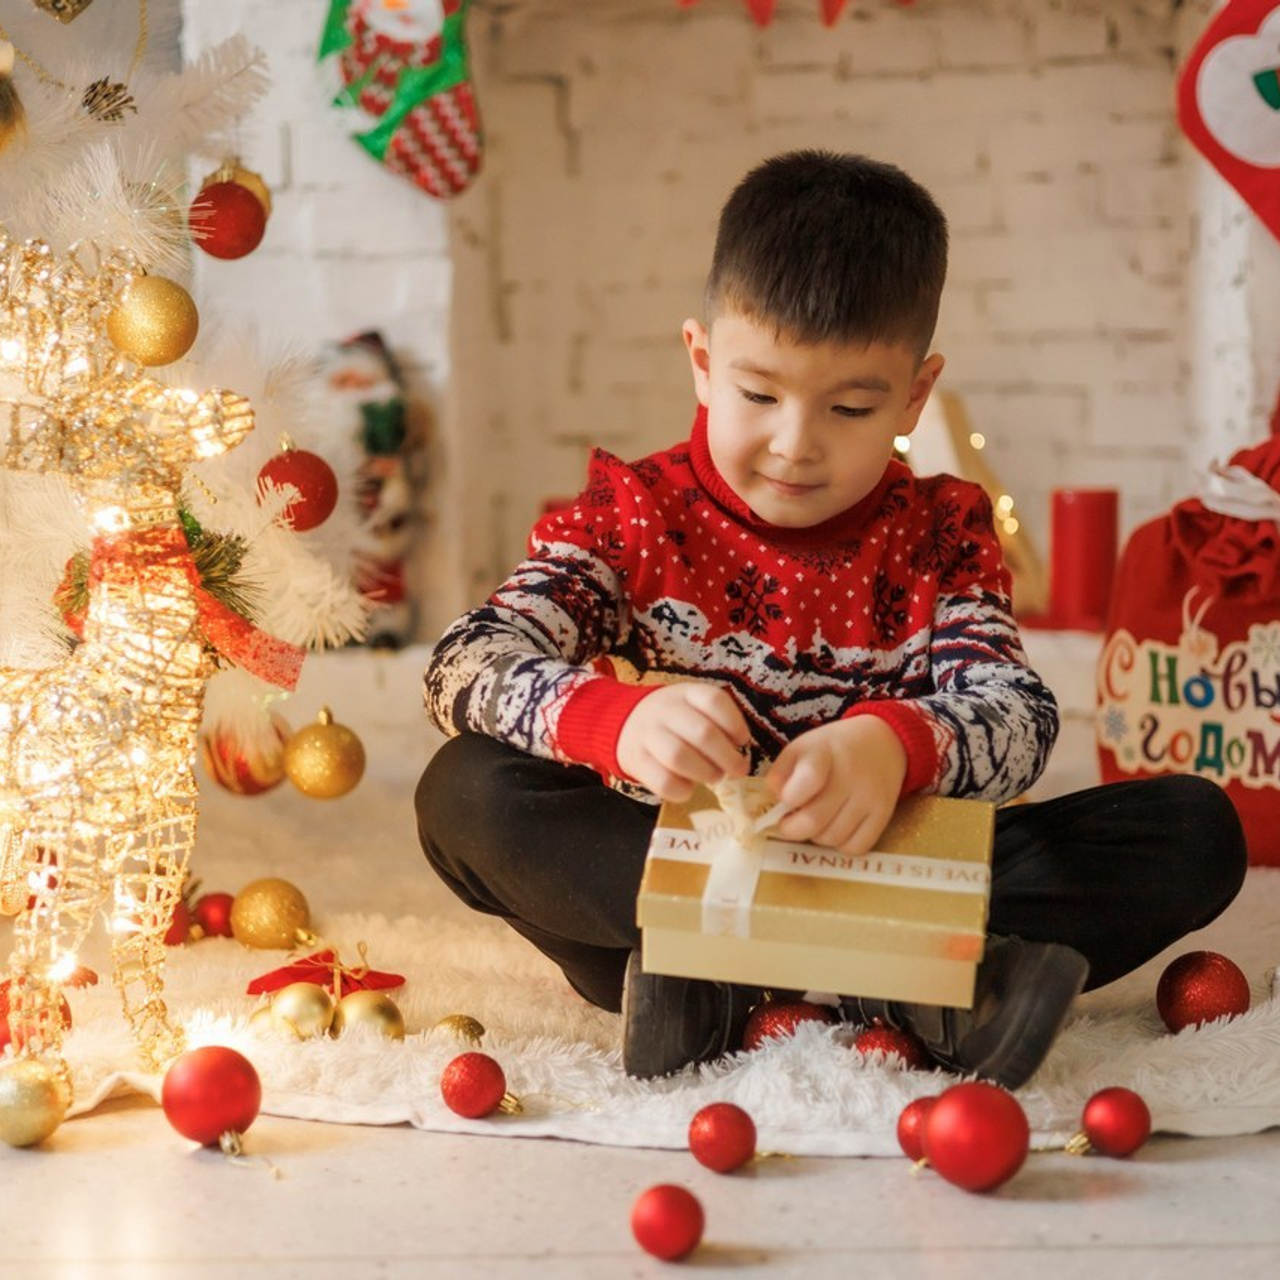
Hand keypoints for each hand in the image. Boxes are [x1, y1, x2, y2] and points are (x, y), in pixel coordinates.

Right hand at [615, 683, 749, 801]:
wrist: (624, 723)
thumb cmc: (672, 720)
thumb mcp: (692, 707)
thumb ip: (716, 723)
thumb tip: (739, 755)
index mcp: (685, 693)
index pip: (714, 701)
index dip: (735, 724)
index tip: (742, 741)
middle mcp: (665, 710)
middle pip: (702, 733)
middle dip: (727, 757)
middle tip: (737, 770)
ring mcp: (648, 735)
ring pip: (679, 757)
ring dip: (706, 773)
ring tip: (714, 777)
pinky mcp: (637, 761)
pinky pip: (663, 781)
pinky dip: (683, 790)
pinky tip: (689, 787)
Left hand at [766, 717, 907, 855]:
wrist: (880, 743)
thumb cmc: (832, 749)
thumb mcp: (801, 748)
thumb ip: (780, 773)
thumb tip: (775, 802)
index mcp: (824, 752)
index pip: (808, 779)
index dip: (789, 798)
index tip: (786, 801)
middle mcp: (851, 774)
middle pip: (814, 820)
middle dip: (792, 828)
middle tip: (789, 822)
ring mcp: (870, 796)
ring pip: (832, 838)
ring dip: (816, 836)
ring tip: (816, 819)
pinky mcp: (884, 815)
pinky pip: (855, 847)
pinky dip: (840, 844)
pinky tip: (837, 826)